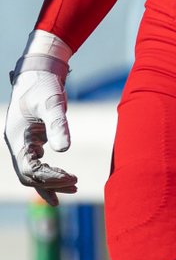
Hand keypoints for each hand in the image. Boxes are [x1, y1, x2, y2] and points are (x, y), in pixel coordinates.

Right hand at [4, 32, 76, 206]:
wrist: (39, 71)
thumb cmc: (44, 85)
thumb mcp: (53, 104)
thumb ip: (58, 125)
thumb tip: (64, 150)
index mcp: (16, 138)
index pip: (30, 170)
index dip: (50, 178)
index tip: (72, 178)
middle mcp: (16, 144)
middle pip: (29, 175)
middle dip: (50, 184)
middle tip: (76, 186)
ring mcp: (21, 143)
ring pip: (31, 172)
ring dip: (49, 182)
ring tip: (73, 188)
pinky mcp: (30, 140)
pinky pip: (36, 163)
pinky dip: (48, 173)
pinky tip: (63, 177)